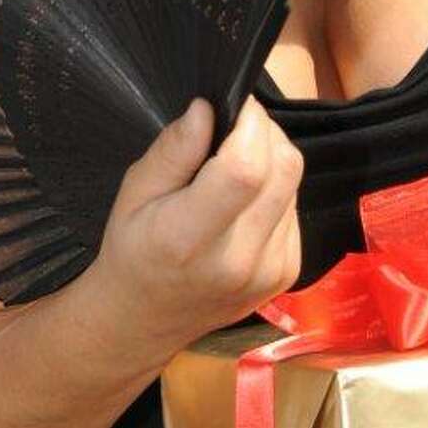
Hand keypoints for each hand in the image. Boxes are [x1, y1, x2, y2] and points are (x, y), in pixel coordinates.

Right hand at [84, 97, 303, 369]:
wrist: (144, 322)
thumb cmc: (132, 250)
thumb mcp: (134, 191)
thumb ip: (173, 150)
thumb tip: (207, 108)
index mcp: (190, 238)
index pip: (246, 168)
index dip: (249, 123)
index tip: (233, 106)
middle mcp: (239, 260)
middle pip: (284, 168)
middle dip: (264, 132)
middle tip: (232, 130)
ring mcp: (270, 271)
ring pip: (294, 181)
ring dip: (271, 158)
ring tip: (233, 168)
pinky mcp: (287, 273)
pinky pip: (295, 205)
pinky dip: (275, 188)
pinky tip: (244, 201)